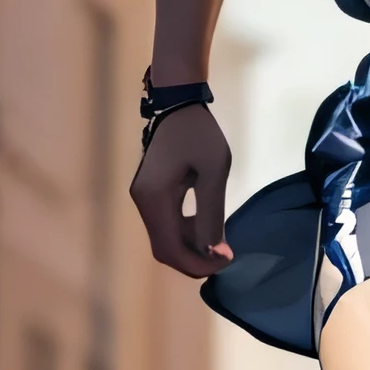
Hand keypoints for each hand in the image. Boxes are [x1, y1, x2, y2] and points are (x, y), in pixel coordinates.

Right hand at [129, 101, 233, 278]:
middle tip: (225, 255)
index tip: (226, 258)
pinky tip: (206, 226)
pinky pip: (165, 226)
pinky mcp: (150, 195)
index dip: (198, 263)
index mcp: (155, 198)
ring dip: (192, 248)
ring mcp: (143, 199)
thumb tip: (214, 250)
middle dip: (194, 261)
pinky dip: (185, 234)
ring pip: (164, 240)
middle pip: (165, 250)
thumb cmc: (199, 134)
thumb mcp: (213, 172)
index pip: (171, 249)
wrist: (178, 105)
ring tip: (220, 241)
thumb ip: (212, 212)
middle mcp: (142, 203)